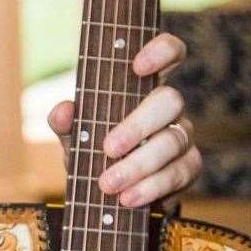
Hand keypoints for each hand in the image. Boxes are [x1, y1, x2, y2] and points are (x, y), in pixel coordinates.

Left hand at [48, 32, 201, 207]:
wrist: (106, 195)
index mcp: (142, 88)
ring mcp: (182, 136)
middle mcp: (167, 109)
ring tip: (108, 185)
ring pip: (173, 141)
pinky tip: (129, 199)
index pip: (168, 53)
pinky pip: (179, 173)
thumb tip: (63, 111)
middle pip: (170, 100)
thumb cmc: (93, 154)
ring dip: (139, 165)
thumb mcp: (74, 138)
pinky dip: (151, 187)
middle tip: (108, 149)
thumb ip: (66, 124)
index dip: (161, 51)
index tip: (138, 66)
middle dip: (138, 125)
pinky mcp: (187, 168)